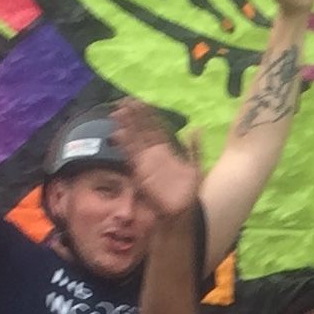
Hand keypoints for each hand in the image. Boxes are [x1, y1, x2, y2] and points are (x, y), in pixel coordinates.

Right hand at [112, 97, 197, 219]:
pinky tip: (118, 134)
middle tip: (124, 100)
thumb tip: (196, 129)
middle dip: (133, 116)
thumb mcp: (196, 167)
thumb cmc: (189, 192)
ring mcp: (146, 163)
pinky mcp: (140, 173)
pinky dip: (125, 146)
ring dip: (126, 127)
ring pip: (134, 140)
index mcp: (166, 150)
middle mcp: (153, 154)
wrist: (181, 212)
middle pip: (141, 131)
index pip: (155, 128)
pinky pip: (131, 157)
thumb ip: (196, 148)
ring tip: (117, 112)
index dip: (147, 115)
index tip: (140, 101)